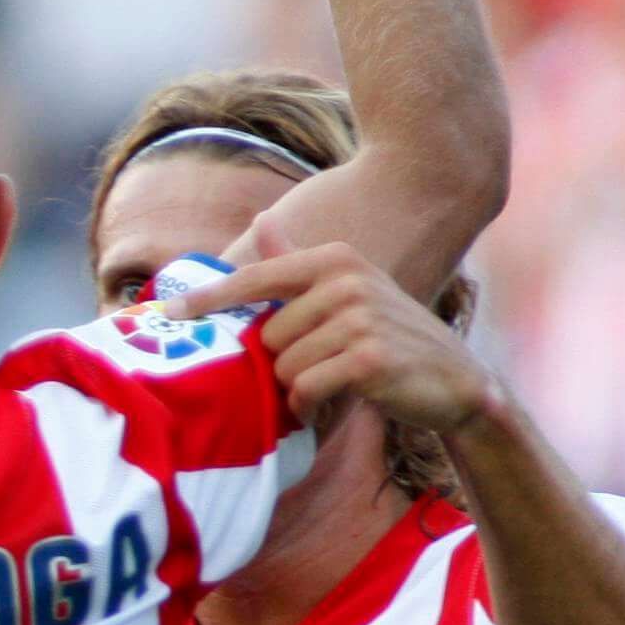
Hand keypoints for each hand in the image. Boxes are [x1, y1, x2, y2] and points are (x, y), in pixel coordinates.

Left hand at [182, 246, 496, 432]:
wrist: (454, 380)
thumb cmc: (389, 339)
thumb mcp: (347, 291)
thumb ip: (296, 263)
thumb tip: (260, 220)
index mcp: (335, 259)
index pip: (257, 277)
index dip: (211, 297)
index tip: (170, 310)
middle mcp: (346, 280)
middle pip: (267, 335)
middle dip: (282, 362)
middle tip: (320, 366)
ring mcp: (359, 317)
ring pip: (283, 366)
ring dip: (299, 386)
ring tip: (333, 381)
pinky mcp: (368, 357)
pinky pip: (305, 387)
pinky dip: (310, 404)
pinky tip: (335, 400)